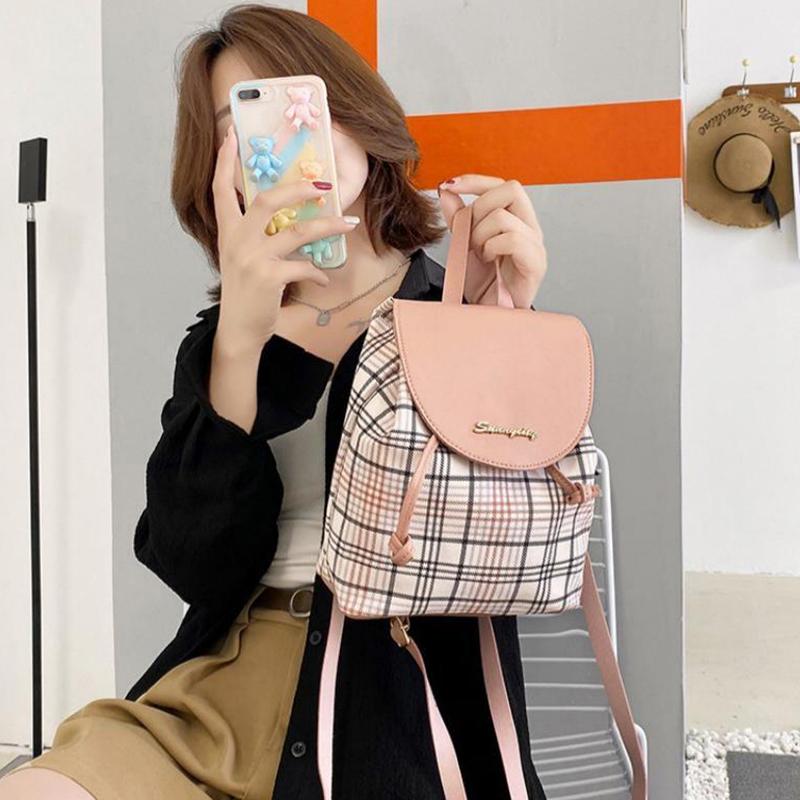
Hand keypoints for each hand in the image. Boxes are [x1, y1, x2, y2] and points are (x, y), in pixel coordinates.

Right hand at [212, 123, 359, 349]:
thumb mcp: (242, 259)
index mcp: (228, 231)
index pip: (221, 189)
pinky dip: (318, 272)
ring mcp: (252, 258)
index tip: (230, 135)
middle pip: (268, 200)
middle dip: (298, 188)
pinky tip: (323, 279)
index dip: (224, 161)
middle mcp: (237, 240)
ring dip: (327, 226)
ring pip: (297, 231)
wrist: (239, 330)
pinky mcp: (269, 277)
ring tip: (348, 224)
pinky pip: (304, 266)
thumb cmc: (246, 293)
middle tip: (323, 185)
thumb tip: (289, 220)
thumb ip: (256, 236)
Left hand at [437, 174, 546, 308]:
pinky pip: (511, 239)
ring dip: (480, 235)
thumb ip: (458, 218)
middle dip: (479, 209)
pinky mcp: (536, 263)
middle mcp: (530, 227)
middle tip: (469, 237)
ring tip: (479, 254)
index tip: (448, 185)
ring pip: (503, 217)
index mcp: (517, 219)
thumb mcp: (464, 245)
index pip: (502, 185)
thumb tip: (446, 190)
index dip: (475, 180)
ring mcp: (535, 244)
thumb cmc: (484, 284)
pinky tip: (488, 261)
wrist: (489, 316)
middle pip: (512, 189)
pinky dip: (491, 247)